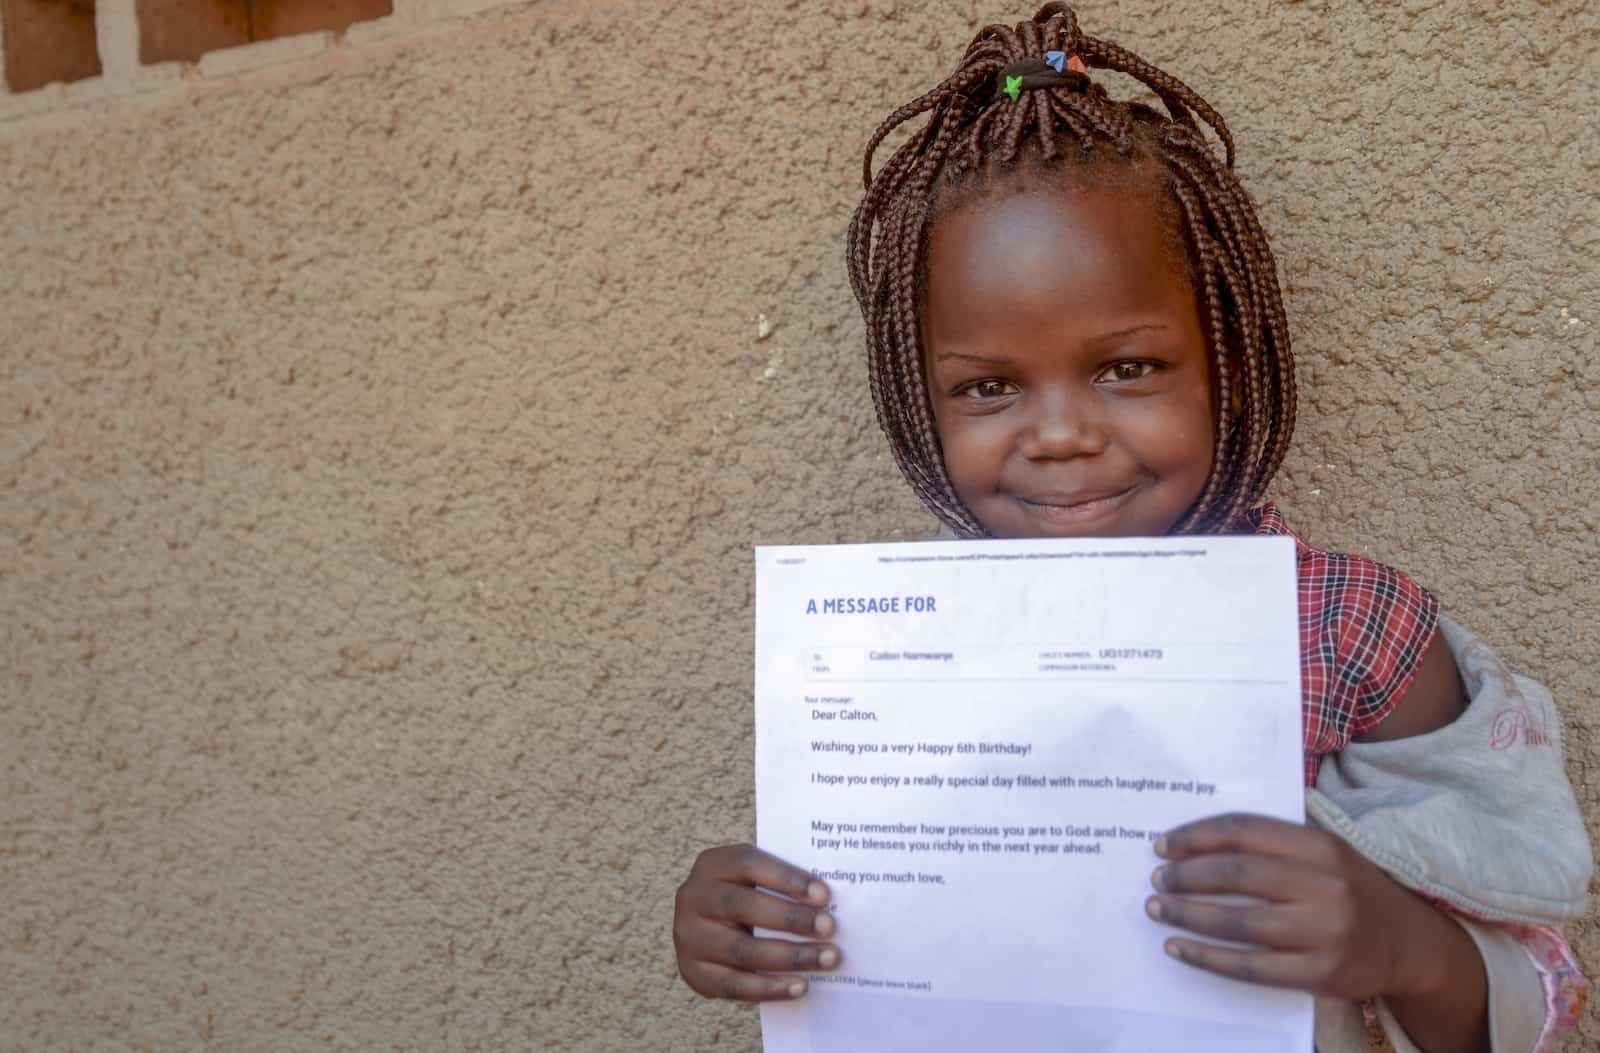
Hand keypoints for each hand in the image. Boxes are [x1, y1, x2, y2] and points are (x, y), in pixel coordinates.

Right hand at [673, 844, 840, 1001]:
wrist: (705, 928)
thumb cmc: (744, 897)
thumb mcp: (754, 879)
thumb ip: (783, 884)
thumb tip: (829, 902)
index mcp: (712, 864)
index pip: (749, 864)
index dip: (788, 878)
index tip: (824, 896)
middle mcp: (693, 897)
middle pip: (743, 906)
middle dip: (791, 919)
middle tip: (829, 928)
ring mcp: (688, 937)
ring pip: (741, 950)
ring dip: (789, 956)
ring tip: (826, 959)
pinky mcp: (692, 972)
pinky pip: (733, 985)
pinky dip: (770, 988)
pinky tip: (800, 986)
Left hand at [1145, 813, 1437, 1000]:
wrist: (1410, 945)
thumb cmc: (1351, 890)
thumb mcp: (1324, 854)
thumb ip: (1272, 846)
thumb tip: (1193, 847)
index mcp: (1321, 846)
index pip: (1244, 832)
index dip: (1197, 837)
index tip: (1162, 845)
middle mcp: (1326, 886)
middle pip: (1237, 874)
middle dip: (1186, 876)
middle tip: (1157, 879)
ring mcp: (1325, 933)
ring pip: (1239, 922)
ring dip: (1188, 914)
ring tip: (1158, 908)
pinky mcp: (1321, 974)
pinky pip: (1250, 966)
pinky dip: (1207, 957)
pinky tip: (1178, 948)